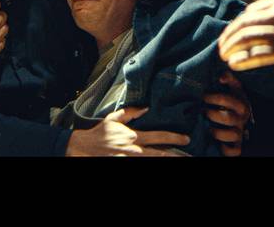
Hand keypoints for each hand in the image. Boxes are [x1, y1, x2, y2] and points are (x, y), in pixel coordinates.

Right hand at [65, 107, 190, 156]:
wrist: (83, 148)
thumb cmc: (99, 133)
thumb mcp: (113, 119)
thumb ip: (130, 113)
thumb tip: (145, 108)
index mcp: (134, 136)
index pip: (159, 137)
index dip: (174, 138)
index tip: (186, 139)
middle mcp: (134, 150)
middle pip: (160, 154)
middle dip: (176, 155)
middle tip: (189, 156)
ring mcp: (130, 159)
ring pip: (153, 161)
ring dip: (166, 160)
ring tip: (180, 160)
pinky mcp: (124, 164)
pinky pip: (142, 165)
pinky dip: (152, 163)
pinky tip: (160, 163)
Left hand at [203, 71, 252, 156]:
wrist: (238, 118)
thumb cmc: (231, 101)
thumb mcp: (232, 88)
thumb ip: (229, 78)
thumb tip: (221, 77)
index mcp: (241, 104)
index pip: (230, 100)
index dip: (215, 98)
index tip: (204, 96)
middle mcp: (242, 119)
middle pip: (230, 118)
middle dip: (213, 114)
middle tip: (203, 111)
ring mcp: (240, 132)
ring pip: (233, 135)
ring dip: (217, 132)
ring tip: (208, 127)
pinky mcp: (237, 145)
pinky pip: (235, 150)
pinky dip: (226, 149)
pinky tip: (218, 144)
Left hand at [218, 0, 273, 71]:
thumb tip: (252, 24)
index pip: (247, 13)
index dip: (235, 25)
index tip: (229, 35)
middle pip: (242, 25)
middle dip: (228, 37)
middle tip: (221, 46)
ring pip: (245, 39)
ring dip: (231, 49)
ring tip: (224, 56)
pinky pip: (255, 55)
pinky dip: (242, 60)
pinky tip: (234, 64)